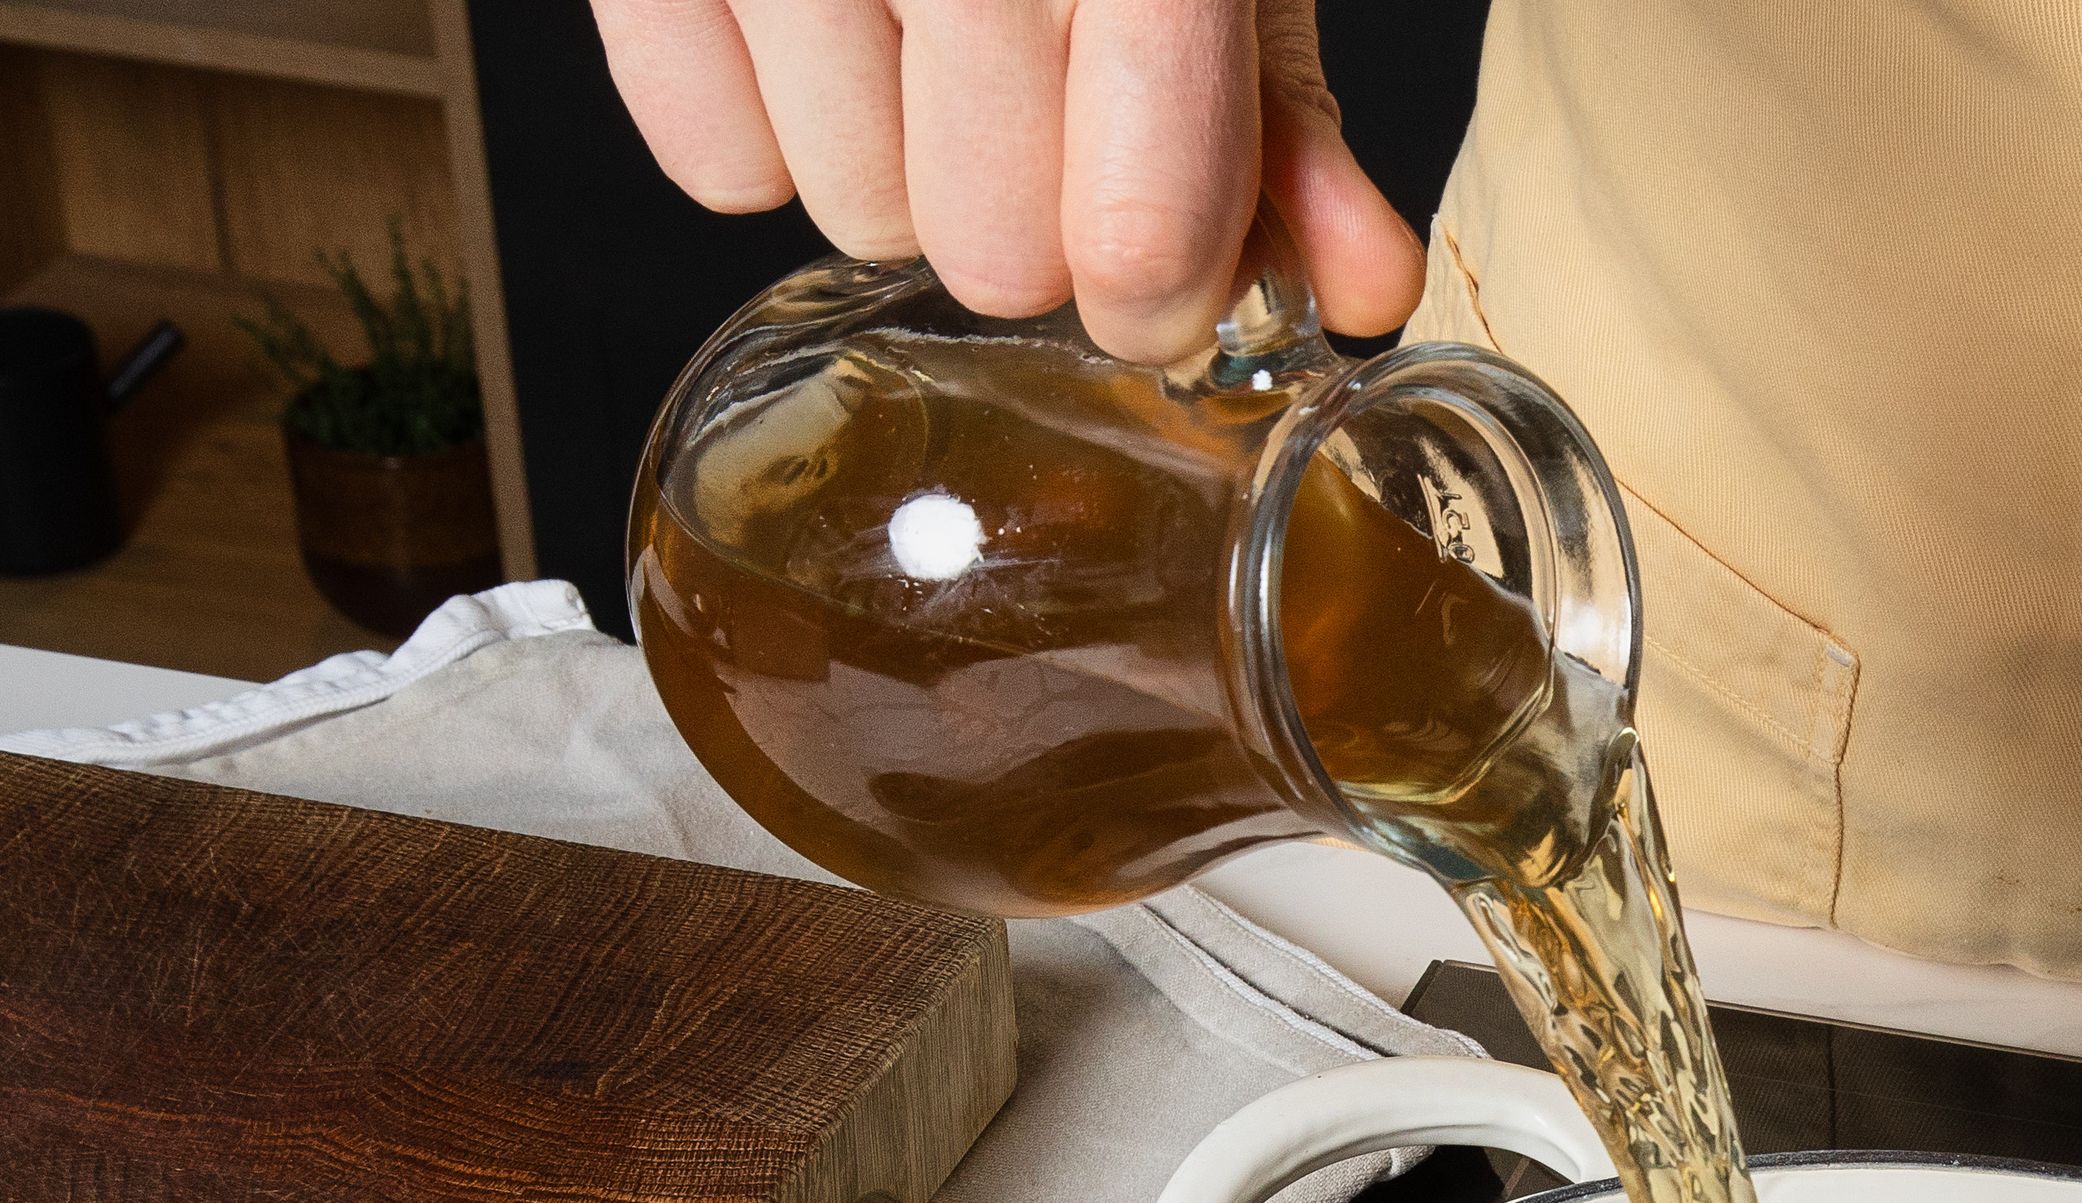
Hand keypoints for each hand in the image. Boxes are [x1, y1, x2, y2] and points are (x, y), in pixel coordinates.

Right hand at [590, 0, 1425, 359]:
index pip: (1138, 234)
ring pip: (857, 219)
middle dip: (1026, 217)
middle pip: (991, 257)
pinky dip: (767, 122)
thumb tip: (1359, 292)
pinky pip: (717, 160)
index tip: (1162, 263)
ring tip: (920, 34)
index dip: (1159, 288)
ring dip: (900, 167)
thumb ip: (1280, 108)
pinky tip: (821, 24)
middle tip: (1031, 100)